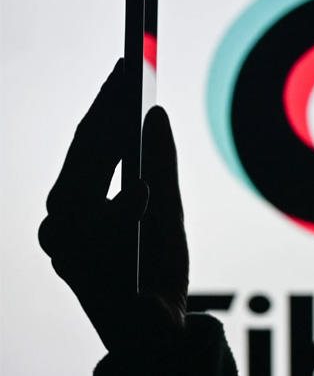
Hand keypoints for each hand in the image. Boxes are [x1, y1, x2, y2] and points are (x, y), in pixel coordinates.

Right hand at [39, 59, 188, 357]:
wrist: (155, 326)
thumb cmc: (154, 263)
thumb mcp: (168, 208)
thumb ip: (162, 162)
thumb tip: (158, 111)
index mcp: (85, 198)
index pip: (92, 141)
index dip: (108, 103)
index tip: (126, 66)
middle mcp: (66, 217)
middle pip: (83, 154)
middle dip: (105, 110)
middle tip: (128, 70)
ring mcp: (66, 244)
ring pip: (76, 185)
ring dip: (101, 144)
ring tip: (126, 104)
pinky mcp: (77, 272)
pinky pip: (90, 237)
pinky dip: (117, 213)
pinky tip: (143, 191)